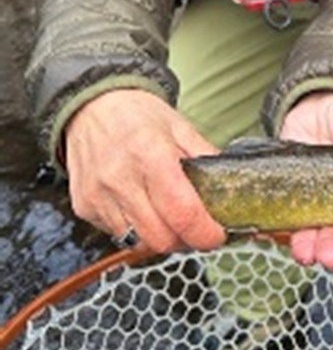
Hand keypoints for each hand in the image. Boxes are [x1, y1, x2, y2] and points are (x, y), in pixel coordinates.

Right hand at [65, 89, 224, 253]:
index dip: (205, 232)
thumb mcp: (180, 127)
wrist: (91, 106)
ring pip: (138, 243)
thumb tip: (230, 188)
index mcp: (152, 154)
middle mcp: (121, 178)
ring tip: (167, 215)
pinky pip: (117, 235)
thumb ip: (205, 158)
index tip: (216, 233)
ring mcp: (98, 196)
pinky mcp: (84, 207)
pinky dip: (135, 229)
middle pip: (161, 238)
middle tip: (194, 226)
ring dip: (159, 236)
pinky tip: (140, 206)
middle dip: (185, 239)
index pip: (183, 212)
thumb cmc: (137, 115)